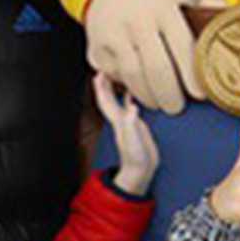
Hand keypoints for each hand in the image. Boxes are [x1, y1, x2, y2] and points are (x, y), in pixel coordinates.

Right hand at [84, 0, 224, 113]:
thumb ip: (210, 5)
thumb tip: (236, 30)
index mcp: (163, 5)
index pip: (182, 47)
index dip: (193, 76)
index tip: (202, 95)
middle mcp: (136, 19)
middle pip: (156, 69)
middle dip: (170, 95)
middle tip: (178, 107)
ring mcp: (112, 33)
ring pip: (133, 77)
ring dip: (149, 96)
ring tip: (160, 102)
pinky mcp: (96, 45)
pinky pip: (113, 75)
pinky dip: (127, 86)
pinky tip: (138, 87)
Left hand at [94, 72, 158, 195]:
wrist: (140, 170)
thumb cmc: (136, 158)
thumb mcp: (134, 141)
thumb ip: (132, 124)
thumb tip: (132, 107)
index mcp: (118, 121)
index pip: (106, 102)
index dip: (101, 88)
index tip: (98, 74)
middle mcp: (120, 120)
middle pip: (109, 99)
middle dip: (104, 85)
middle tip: (103, 70)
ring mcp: (128, 122)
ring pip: (118, 101)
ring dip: (115, 89)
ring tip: (116, 77)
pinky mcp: (137, 126)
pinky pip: (131, 107)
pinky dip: (130, 98)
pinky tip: (132, 93)